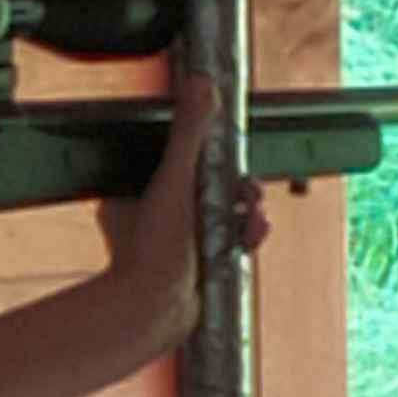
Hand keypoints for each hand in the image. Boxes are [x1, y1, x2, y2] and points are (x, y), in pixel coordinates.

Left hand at [95, 76, 272, 354]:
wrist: (154, 313)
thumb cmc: (153, 250)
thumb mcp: (175, 180)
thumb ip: (190, 132)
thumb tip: (203, 83)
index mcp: (143, 192)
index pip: (186, 160)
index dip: (215, 154)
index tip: (232, 152)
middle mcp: (160, 216)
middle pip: (214, 185)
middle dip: (241, 186)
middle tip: (248, 191)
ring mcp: (183, 242)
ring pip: (228, 213)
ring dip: (249, 211)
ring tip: (254, 217)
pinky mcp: (202, 265)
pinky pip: (233, 240)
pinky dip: (247, 236)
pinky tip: (253, 236)